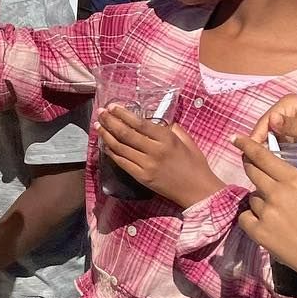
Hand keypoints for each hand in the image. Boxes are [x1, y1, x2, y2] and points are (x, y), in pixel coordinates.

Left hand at [99, 108, 221, 208]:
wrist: (197, 190)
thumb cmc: (195, 164)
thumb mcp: (187, 141)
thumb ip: (173, 128)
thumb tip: (157, 120)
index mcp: (166, 139)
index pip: (139, 123)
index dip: (123, 114)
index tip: (112, 106)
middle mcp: (154, 151)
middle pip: (125, 134)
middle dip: (110, 121)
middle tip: (100, 113)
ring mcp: (146, 165)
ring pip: (120, 148)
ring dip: (106, 136)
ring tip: (98, 126)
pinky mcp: (141, 177)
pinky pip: (122, 162)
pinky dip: (111, 152)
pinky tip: (105, 145)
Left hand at [235, 136, 296, 289]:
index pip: (265, 157)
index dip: (248, 146)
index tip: (237, 139)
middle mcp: (277, 194)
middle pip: (253, 173)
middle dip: (250, 166)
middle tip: (251, 166)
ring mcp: (266, 214)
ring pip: (251, 198)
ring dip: (258, 198)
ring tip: (273, 207)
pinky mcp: (260, 234)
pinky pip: (245, 218)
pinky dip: (250, 217)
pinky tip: (260, 220)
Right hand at [248, 96, 296, 188]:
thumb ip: (296, 126)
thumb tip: (272, 120)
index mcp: (295, 105)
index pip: (268, 117)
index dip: (259, 132)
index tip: (252, 149)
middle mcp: (290, 116)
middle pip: (266, 130)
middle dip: (259, 144)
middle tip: (252, 163)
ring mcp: (292, 132)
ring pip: (270, 142)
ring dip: (265, 154)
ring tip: (259, 169)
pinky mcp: (295, 146)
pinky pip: (279, 151)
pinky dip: (274, 159)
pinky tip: (270, 169)